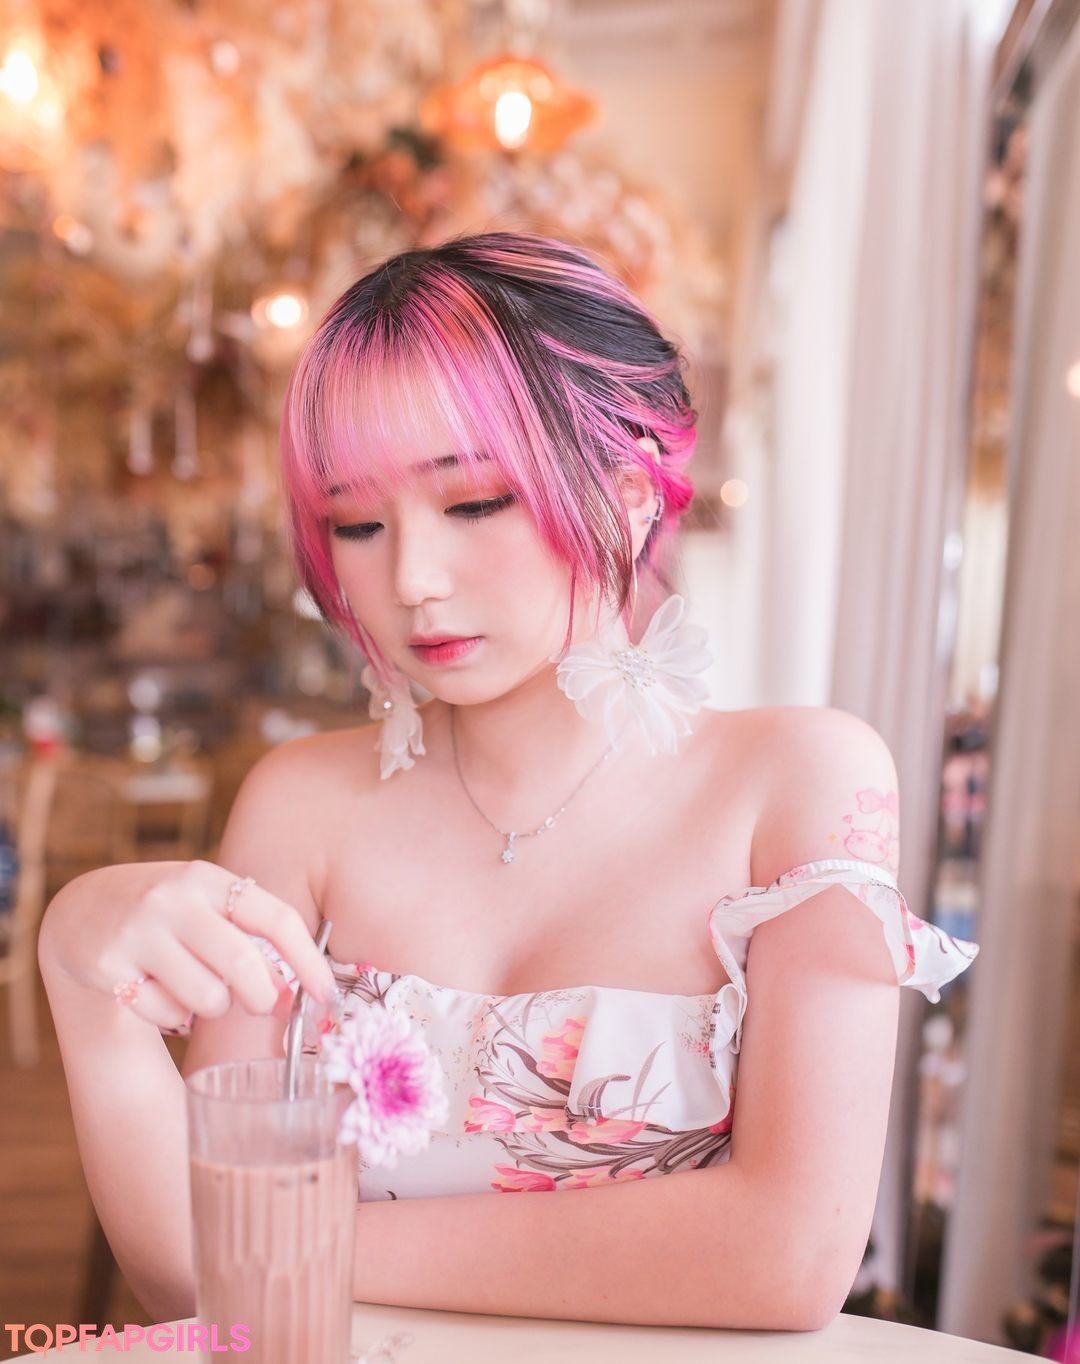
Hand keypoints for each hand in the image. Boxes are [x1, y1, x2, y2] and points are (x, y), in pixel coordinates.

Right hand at [38, 859, 336, 1033]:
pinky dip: (173, 1017)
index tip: (327, 994)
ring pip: (207, 998)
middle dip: (265, 997)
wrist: (82, 910)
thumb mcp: (206, 903)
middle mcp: (174, 900)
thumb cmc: (168, 914)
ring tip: (199, 991)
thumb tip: (297, 991)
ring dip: (215, 1009)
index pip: (276, 918)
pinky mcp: (110, 967)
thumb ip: (248, 935)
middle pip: (243, 965)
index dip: (309, 961)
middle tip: (265, 1006)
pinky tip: (159, 993)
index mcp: (209, 879)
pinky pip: (165, 1014)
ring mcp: (139, 933)